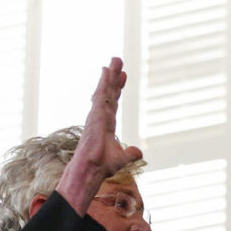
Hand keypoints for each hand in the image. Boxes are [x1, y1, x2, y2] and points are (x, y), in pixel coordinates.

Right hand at [57, 57, 142, 211]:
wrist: (91, 170)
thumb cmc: (101, 166)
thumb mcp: (121, 159)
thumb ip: (130, 154)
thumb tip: (139, 151)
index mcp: (106, 125)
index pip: (112, 103)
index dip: (117, 90)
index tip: (122, 77)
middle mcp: (100, 118)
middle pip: (108, 93)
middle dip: (113, 78)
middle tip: (118, 62)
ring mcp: (97, 115)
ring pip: (104, 91)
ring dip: (109, 76)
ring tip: (115, 60)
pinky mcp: (95, 116)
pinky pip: (101, 96)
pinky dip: (104, 84)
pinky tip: (107, 72)